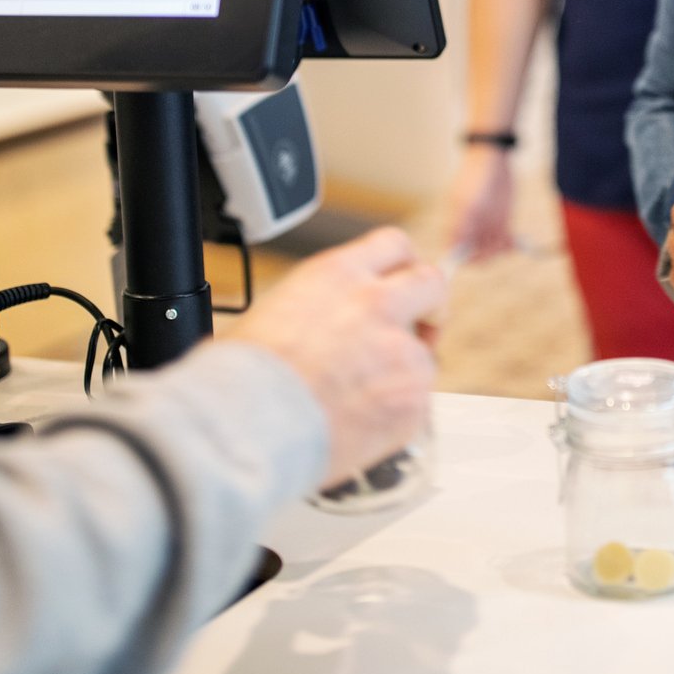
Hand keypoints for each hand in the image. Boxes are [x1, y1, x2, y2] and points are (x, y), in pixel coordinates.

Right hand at [222, 227, 445, 481]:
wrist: (246, 427)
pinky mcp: (411, 397)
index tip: (403, 283)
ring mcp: (399, 351)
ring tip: (364, 399)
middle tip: (419, 329)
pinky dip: (398, 414)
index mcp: (338, 275)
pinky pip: (418, 402)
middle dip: (431, 305)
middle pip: (431, 284)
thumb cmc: (242, 378)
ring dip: (404, 372)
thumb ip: (316, 305)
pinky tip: (363, 423)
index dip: (403, 266)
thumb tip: (319, 321)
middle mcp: (375, 304)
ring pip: (424, 354)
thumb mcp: (272, 311)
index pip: (393, 245)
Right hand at [442, 142, 516, 261]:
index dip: (466, 258)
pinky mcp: (501, 220)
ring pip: (493, 249)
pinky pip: (505, 240)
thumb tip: (454, 250)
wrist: (493, 157)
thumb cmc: (476, 177)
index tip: (479, 255)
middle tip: (498, 243)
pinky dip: (510, 244)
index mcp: (456, 224)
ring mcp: (486, 225)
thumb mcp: (467, 202)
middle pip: (477, 254)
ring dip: (501, 250)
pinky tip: (514, 239)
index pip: (456, 252)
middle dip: (488, 254)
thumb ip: (461, 227)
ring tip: (508, 240)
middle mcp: (470, 227)